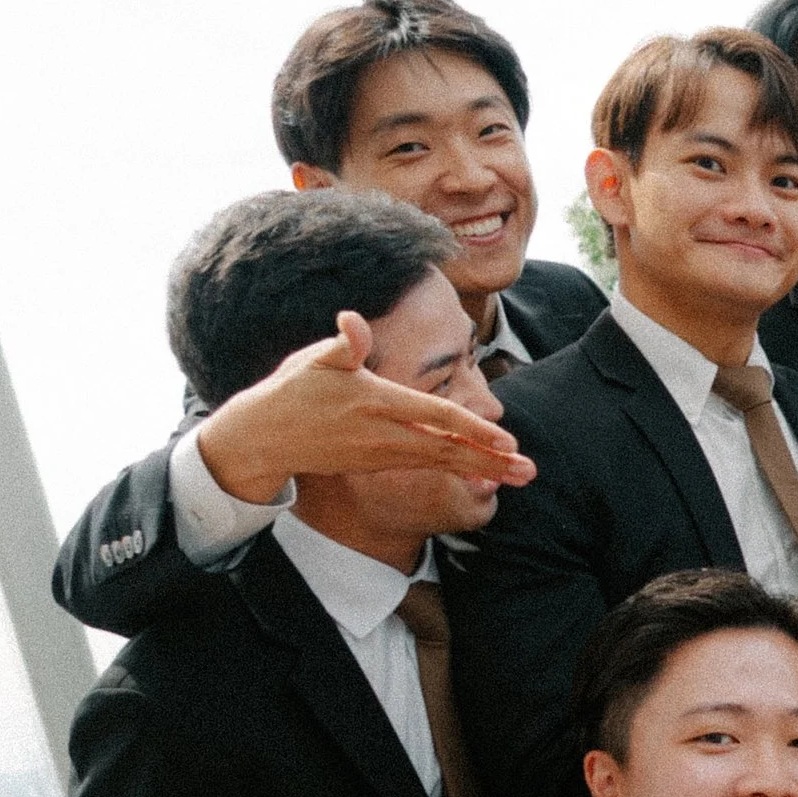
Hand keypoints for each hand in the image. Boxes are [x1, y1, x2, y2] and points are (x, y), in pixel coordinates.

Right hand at [193, 313, 533, 505]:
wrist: (267, 437)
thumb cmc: (293, 390)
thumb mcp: (315, 360)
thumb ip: (343, 344)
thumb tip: (352, 320)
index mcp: (379, 404)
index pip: (437, 417)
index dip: (473, 428)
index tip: (506, 439)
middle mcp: (387, 436)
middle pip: (449, 450)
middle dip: (491, 461)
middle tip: (530, 471)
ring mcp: (385, 454)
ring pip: (444, 462)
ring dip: (484, 469)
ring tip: (521, 476)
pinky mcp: (382, 463)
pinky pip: (429, 467)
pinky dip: (460, 470)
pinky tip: (485, 473)